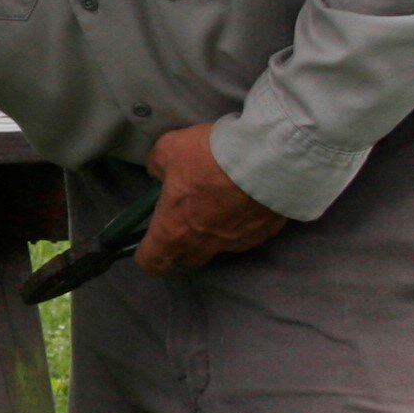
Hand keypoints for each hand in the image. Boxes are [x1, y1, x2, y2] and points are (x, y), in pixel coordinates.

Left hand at [136, 124, 287, 274]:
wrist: (265, 158)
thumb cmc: (208, 158)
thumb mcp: (169, 148)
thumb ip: (157, 165)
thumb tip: (159, 173)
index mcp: (174, 231)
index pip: (152, 263)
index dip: (148, 256)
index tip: (151, 243)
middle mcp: (204, 245)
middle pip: (188, 259)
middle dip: (184, 245)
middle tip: (187, 218)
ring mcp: (236, 242)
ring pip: (221, 247)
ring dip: (217, 232)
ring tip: (224, 203)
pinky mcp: (264, 233)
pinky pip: (249, 232)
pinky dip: (246, 221)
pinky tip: (249, 198)